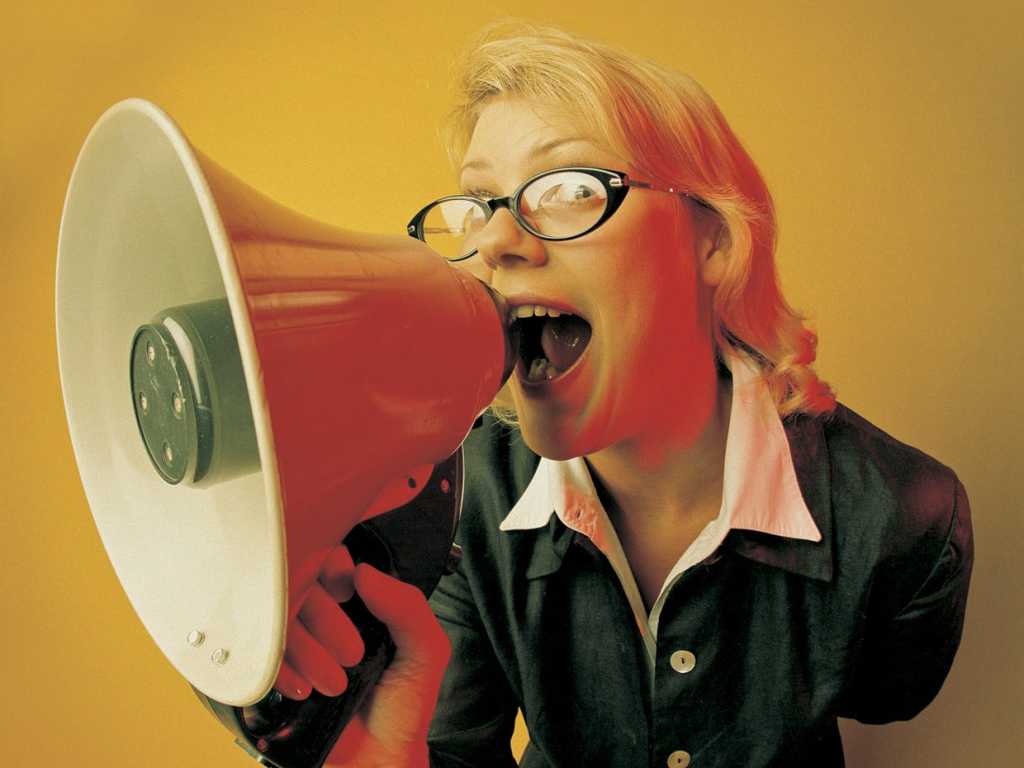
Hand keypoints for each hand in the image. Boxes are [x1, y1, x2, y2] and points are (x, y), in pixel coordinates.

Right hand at [273, 546, 450, 766]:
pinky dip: (278, 670)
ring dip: (302, 649)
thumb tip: (364, 571)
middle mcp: (320, 620)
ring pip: (272, 619)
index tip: (344, 593)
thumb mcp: (424, 654)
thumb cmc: (401, 711)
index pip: (326, 560)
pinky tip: (303, 691)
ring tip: (332, 684)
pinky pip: (256, 657)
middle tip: (350, 655)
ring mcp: (293, 648)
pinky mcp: (271, 676)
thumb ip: (409, 608)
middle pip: (294, 585)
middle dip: (319, 616)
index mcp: (355, 605)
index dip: (329, 569)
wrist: (375, 764)